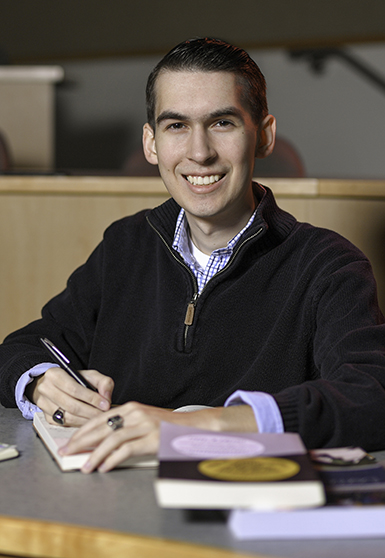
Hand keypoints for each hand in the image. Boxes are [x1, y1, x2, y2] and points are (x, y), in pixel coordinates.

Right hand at [26, 367, 113, 426]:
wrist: (55, 385)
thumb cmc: (74, 380)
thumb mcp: (89, 375)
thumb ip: (102, 382)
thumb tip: (106, 397)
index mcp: (54, 374)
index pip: (74, 389)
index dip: (91, 398)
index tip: (105, 404)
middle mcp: (46, 389)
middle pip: (71, 405)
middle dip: (91, 411)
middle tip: (104, 414)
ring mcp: (44, 405)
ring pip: (68, 417)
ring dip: (86, 419)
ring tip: (98, 418)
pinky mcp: (47, 417)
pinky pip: (65, 424)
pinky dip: (79, 424)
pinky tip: (88, 422)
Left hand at [59, 401, 257, 472]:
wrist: (193, 426)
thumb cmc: (166, 427)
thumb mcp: (143, 421)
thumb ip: (124, 428)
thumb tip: (99, 443)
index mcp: (131, 407)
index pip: (99, 418)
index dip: (82, 431)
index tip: (70, 441)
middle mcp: (135, 413)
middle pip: (101, 427)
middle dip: (81, 441)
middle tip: (67, 452)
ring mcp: (144, 425)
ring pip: (112, 439)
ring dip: (95, 454)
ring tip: (85, 466)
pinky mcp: (152, 438)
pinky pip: (127, 450)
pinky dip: (113, 459)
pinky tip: (105, 467)